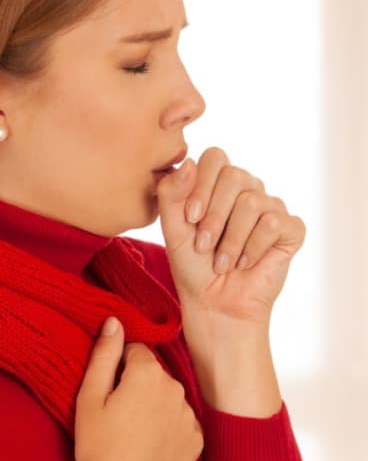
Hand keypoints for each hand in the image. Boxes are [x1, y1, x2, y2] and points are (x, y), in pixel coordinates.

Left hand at [156, 146, 306, 327]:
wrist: (215, 303)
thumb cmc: (192, 265)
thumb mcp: (172, 230)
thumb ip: (171, 195)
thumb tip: (188, 161)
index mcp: (219, 183)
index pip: (215, 157)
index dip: (201, 185)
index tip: (190, 218)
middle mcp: (247, 189)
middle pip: (234, 176)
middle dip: (214, 216)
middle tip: (203, 245)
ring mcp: (271, 207)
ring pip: (252, 203)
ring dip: (231, 240)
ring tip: (222, 263)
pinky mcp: (291, 229)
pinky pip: (274, 224)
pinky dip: (253, 249)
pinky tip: (245, 263)